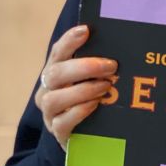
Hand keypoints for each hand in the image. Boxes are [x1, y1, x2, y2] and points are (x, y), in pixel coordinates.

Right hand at [34, 25, 116, 150]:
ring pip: (54, 99)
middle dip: (84, 67)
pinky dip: (79, 111)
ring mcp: (50, 113)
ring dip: (82, 90)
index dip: (69, 41)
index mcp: (55, 72)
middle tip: (110, 66)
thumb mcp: (91, 79)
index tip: (86, 30)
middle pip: (55, 74)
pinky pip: (62, 122)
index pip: (57, 53)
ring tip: (106, 86)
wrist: (87, 135)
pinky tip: (95, 105)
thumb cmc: (91, 100)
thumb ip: (96, 66)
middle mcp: (47, 91)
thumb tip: (117, 47)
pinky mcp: (57, 133)